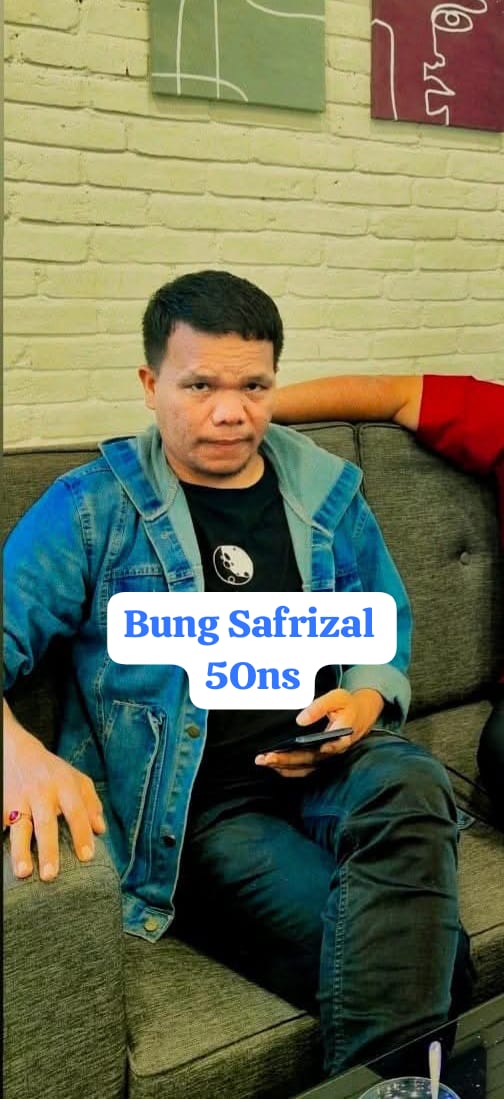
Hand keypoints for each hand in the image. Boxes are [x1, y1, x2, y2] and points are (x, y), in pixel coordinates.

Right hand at [3, 700, 105, 880]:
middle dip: (48, 850)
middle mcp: (41, 792)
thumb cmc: (52, 771)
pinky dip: (3, 841)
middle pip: (46, 823)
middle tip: (51, 875)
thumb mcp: (76, 779)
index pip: (76, 811)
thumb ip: (91, 803)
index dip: (82, 833)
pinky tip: (6, 861)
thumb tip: (100, 830)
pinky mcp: (2, 805)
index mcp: (64, 785)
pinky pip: (2, 824)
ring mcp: (19, 799)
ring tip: (24, 872)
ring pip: (19, 827)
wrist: (16, 751)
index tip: (86, 856)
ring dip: (21, 851)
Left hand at [255, 688, 383, 778]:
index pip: (331, 746)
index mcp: (342, 735)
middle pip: (310, 759)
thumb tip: (300, 720)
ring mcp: (326, 758)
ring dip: (283, 767)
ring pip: (305, 768)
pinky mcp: (320, 760)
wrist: (359, 715)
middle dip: (286, 759)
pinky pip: (304, 769)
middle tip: (266, 757)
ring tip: (264, 762)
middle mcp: (333, 751)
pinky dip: (288, 769)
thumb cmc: (347, 706)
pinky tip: (274, 765)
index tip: (311, 750)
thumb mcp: (337, 698)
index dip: (320, 750)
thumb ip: (319, 707)